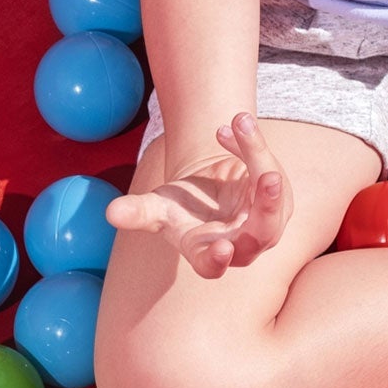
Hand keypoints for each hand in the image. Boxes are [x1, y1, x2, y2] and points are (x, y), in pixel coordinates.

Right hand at [105, 112, 290, 278]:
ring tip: (241, 124)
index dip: (218, 259)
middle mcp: (245, 242)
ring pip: (272, 191)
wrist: (206, 187)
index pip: (216, 264)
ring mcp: (266, 219)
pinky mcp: (277, 194)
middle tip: (269, 177)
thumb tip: (111, 213)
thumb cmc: (181, 207)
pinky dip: (250, 143)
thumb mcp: (159, 207)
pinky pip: (267, 165)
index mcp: (210, 253)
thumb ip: (139, 212)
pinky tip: (231, 126)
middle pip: (265, 230)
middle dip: (267, 205)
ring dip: (259, 156)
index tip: (222, 248)